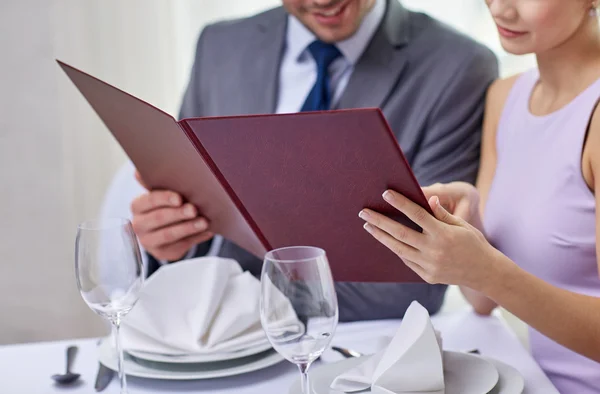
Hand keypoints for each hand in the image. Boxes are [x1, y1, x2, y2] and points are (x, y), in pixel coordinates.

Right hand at [131, 170, 213, 260]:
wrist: (168, 229)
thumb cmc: (166, 205)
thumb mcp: (161, 192)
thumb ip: (153, 182)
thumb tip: (139, 171)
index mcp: (138, 206)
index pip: (149, 201)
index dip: (164, 199)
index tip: (179, 198)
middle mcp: (139, 225)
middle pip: (159, 218)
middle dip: (178, 214)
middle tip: (193, 210)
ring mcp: (149, 241)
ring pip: (169, 234)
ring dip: (188, 227)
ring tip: (204, 222)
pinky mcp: (163, 253)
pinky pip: (180, 246)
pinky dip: (196, 238)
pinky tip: (207, 232)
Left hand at [359, 189, 509, 289]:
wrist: (485, 272)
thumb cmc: (474, 244)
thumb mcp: (462, 225)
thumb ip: (442, 214)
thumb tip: (428, 200)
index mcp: (443, 234)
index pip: (416, 215)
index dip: (400, 203)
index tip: (386, 194)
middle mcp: (434, 250)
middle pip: (400, 233)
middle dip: (380, 221)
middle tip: (364, 212)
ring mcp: (429, 265)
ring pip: (399, 248)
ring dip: (381, 236)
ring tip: (368, 226)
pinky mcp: (426, 276)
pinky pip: (407, 260)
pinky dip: (396, 249)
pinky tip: (385, 239)